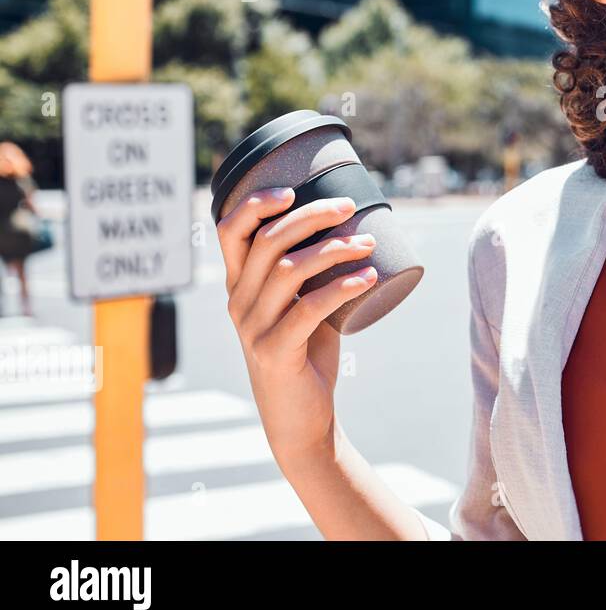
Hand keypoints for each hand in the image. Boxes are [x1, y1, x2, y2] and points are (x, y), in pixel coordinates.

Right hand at [216, 188, 378, 469]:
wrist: (300, 419)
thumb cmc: (307, 353)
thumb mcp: (303, 305)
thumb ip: (313, 274)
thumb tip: (356, 228)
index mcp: (239, 286)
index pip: (230, 232)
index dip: (255, 203)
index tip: (292, 190)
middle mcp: (239, 303)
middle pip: (268, 241)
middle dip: (311, 216)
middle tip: (350, 207)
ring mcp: (253, 328)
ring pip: (289, 270)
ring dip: (334, 249)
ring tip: (369, 243)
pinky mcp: (275, 352)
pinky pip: (310, 309)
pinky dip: (343, 287)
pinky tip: (369, 276)